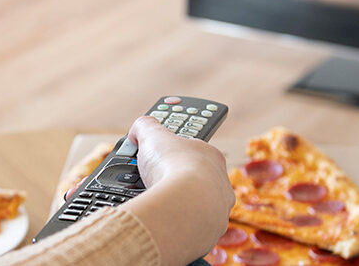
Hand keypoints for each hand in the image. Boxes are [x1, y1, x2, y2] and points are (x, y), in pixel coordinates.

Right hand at [123, 116, 235, 265]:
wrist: (184, 205)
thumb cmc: (174, 167)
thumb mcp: (152, 135)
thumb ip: (145, 127)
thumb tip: (137, 129)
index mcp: (211, 156)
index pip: (192, 151)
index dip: (172, 153)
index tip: (158, 157)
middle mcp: (220, 183)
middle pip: (194, 180)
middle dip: (173, 180)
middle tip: (151, 181)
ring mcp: (218, 209)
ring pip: (196, 205)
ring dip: (177, 204)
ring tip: (156, 203)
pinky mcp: (209, 231)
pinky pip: (191, 227)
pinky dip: (177, 224)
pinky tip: (163, 220)